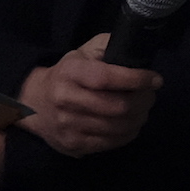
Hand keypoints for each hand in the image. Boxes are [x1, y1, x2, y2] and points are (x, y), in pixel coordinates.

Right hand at [19, 38, 162, 157]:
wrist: (34, 102)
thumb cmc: (68, 74)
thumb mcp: (84, 52)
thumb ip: (108, 46)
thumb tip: (137, 49)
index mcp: (70, 72)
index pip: (106, 78)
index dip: (136, 79)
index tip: (155, 79)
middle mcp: (65, 99)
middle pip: (118, 106)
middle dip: (144, 100)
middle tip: (150, 95)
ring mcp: (68, 125)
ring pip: (118, 127)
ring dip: (140, 117)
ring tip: (142, 108)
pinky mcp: (73, 144)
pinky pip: (111, 143)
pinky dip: (129, 133)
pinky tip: (131, 123)